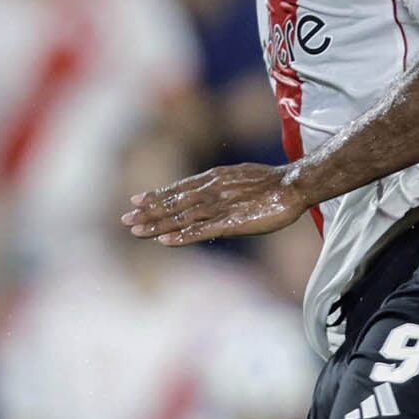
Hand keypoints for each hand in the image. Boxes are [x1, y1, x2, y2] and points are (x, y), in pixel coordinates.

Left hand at [124, 163, 312, 244]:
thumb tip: (207, 191)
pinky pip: (200, 231)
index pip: (178, 189)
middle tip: (125, 219)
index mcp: (213, 179)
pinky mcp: (230, 223)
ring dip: (157, 225)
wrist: (293, 185)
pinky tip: (164, 241)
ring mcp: (219, 206)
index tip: (135, 200)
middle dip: (148, 212)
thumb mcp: (240, 177)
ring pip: (181, 217)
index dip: (156, 195)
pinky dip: (180, 236)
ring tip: (136, 231)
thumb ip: (221, 186)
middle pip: (173, 203)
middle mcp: (210, 191)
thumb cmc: (272, 182)